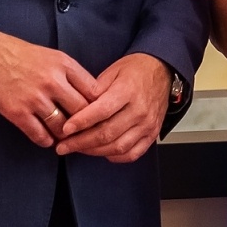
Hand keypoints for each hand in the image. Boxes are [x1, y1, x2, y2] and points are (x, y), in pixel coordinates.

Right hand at [0, 31, 98, 148]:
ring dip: (66, 136)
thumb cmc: (23, 56)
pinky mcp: (17, 112)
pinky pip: (39, 135)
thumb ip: (73, 74)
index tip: (100, 116)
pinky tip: (48, 139)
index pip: (94, 92)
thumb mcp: (53, 57)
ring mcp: (34, 98)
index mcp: (65, 65)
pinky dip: (46, 141)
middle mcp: (52, 81)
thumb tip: (93, 97)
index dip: (100, 107)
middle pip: (82, 112)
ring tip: (66, 138)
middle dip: (86, 125)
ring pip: (62, 127)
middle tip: (86, 133)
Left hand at [56, 53, 172, 162]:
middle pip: (107, 133)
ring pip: (118, 146)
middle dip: (81, 142)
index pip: (102, 111)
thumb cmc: (136, 70)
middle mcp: (140, 110)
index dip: (81, 122)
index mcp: (128, 90)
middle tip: (63, 146)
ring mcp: (147, 124)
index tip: (65, 129)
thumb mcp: (112, 71)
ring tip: (78, 149)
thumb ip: (94, 90)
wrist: (162, 71)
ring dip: (94, 151)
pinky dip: (115, 157)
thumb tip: (76, 108)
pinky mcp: (152, 133)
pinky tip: (102, 152)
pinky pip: (132, 153)